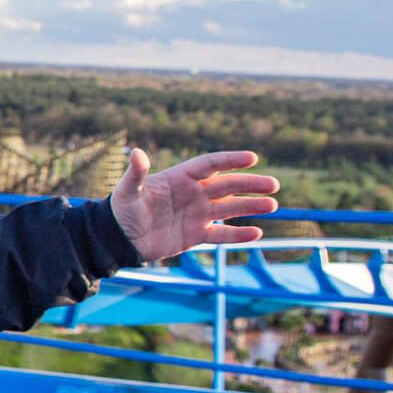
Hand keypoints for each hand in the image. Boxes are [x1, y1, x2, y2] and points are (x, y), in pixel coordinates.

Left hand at [111, 148, 279, 261]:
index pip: (210, 165)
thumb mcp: (128, 191)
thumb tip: (137, 153)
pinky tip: (256, 233)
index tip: (252, 158)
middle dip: (250, 184)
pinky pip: (221, 234)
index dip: (230, 160)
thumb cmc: (122, 210)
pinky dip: (237, 235)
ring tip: (273, 205)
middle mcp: (193, 193)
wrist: (119, 239)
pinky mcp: (195, 235)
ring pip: (230, 208)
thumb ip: (136, 174)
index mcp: (180, 177)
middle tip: (273, 184)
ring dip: (251, 206)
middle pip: (227, 186)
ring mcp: (196, 214)